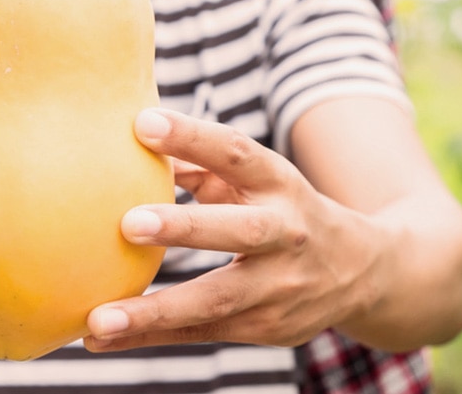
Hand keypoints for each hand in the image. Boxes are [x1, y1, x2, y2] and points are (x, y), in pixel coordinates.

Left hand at [84, 108, 381, 349]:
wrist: (363, 271)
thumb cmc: (283, 210)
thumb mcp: (257, 179)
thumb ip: (202, 164)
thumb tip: (138, 141)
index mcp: (281, 184)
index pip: (238, 153)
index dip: (193, 137)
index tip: (142, 123)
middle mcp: (287, 234)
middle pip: (240, 230)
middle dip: (184, 228)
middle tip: (128, 224)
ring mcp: (280, 288)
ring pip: (216, 301)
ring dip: (154, 310)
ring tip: (98, 319)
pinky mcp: (265, 327)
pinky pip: (200, 333)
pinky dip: (149, 336)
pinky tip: (100, 338)